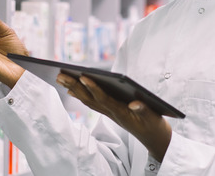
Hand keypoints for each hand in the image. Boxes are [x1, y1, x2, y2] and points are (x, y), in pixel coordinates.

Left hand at [58, 74, 172, 161]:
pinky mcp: (111, 112)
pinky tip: (72, 89)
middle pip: (90, 98)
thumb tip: (135, 103)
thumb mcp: (153, 118)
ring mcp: (110, 113)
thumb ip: (144, 110)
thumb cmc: (154, 126)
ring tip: (61, 78)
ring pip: (88, 100)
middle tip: (60, 75)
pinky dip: (81, 95)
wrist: (154, 138)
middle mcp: (112, 113)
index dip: (93, 88)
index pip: (104, 99)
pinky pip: (92, 103)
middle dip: (75, 86)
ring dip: (74, 89)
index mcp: (121, 113)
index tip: (83, 77)